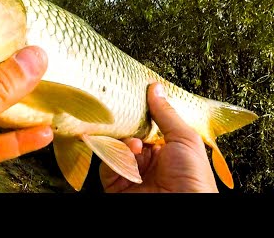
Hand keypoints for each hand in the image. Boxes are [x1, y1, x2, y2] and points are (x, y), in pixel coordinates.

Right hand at [100, 82, 218, 192]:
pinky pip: (107, 164)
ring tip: (134, 145)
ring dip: (123, 143)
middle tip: (126, 116)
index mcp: (166, 149)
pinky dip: (114, 157)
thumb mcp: (185, 140)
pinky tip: (128, 155)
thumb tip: (155, 88)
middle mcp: (147, 160)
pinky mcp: (117, 184)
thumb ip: (167, 114)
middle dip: (127, 125)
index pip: (147, 125)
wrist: (181, 210)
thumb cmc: (193, 179)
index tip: (133, 96)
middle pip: (128, 134)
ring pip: (115, 147)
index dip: (140, 112)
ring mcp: (131, 172)